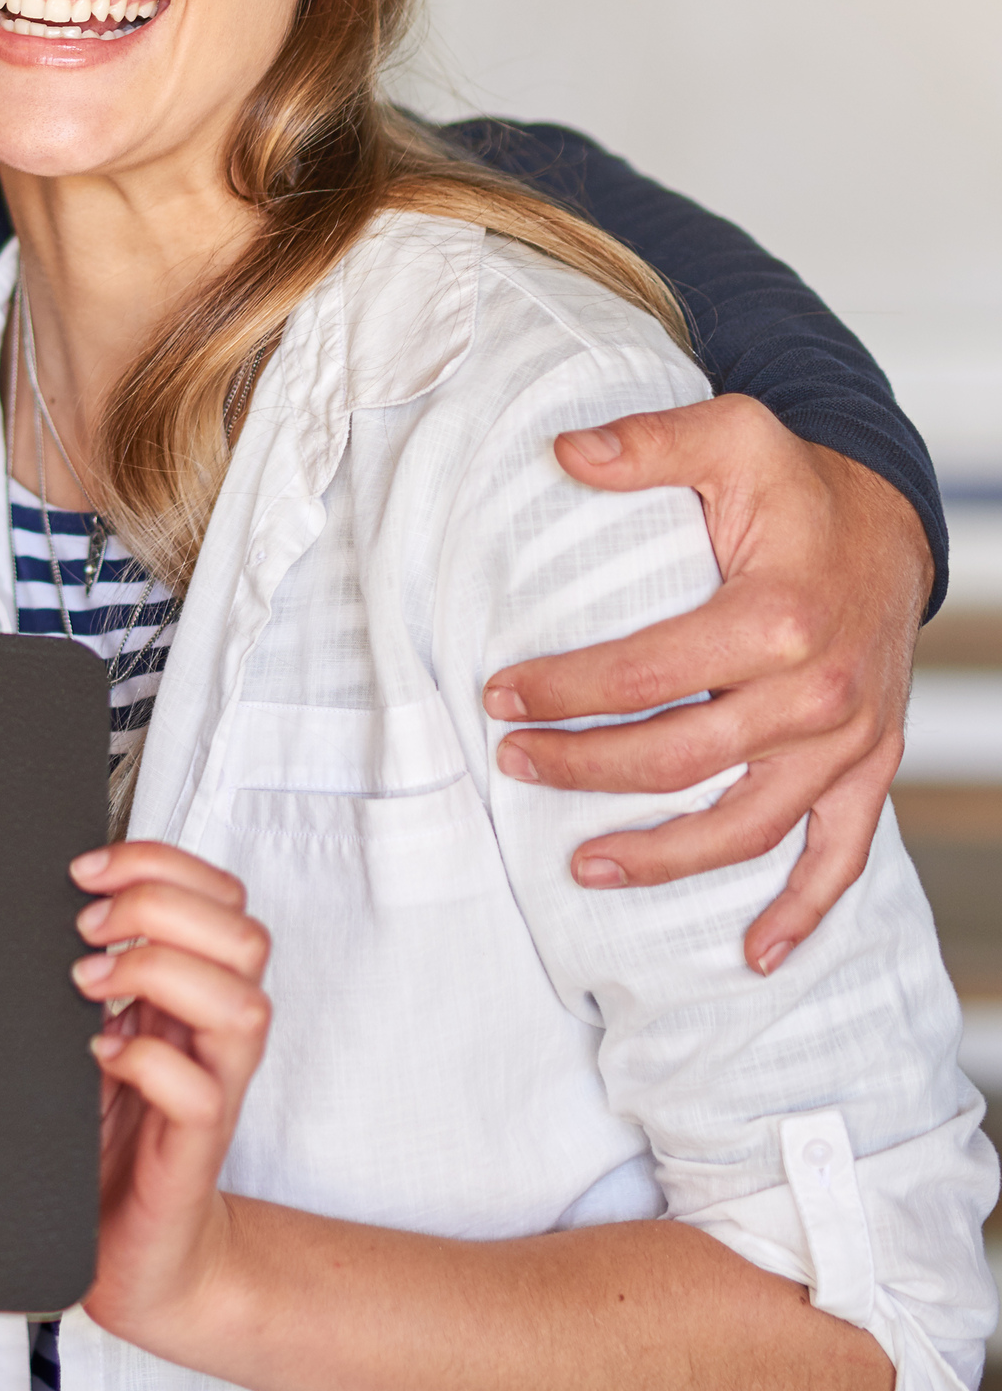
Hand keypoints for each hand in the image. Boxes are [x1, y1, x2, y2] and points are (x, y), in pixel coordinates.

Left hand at [68, 843, 270, 1359]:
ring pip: (244, 1004)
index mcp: (192, 991)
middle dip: (159, 906)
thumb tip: (47, 904)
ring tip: (91, 987)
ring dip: (159, 973)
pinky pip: (201, 1094)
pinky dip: (148, 1062)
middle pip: (243, 934)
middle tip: (88, 930)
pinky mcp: (193, 1151)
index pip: (219, 896)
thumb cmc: (108, 1136)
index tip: (86, 870)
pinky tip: (101, 1059)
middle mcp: (212, 1034)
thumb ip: (88, 975)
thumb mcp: (90, 1032)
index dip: (160, 863)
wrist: (133, 1251)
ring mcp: (212, 1088)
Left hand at [482, 394, 930, 973]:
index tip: (498, 695)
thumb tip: (562, 453)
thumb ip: (647, 442)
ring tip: (581, 868)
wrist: (893, 525)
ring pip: (745, 825)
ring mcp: (847, 742)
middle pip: (679, 758)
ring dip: (662, 857)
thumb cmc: (796, 485)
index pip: (645, 673)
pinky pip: (841, 857)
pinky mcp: (868, 769)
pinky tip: (752, 955)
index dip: (563, 689)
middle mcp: (816, 693)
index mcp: (775, 618)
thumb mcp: (731, 435)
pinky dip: (803, 913)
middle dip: (585, 769)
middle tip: (513, 762)